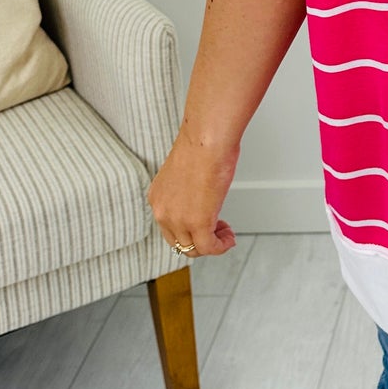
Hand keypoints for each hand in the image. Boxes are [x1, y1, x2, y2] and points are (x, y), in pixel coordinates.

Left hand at [146, 128, 238, 256]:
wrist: (207, 139)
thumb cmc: (203, 145)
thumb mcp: (186, 172)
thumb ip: (189, 190)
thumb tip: (204, 194)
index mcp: (157, 197)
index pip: (169, 227)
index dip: (190, 229)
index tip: (207, 222)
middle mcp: (162, 211)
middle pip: (179, 243)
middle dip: (200, 241)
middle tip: (218, 231)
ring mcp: (178, 220)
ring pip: (193, 249)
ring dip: (213, 244)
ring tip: (226, 235)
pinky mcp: (198, 223)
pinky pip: (209, 248)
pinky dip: (221, 247)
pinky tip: (229, 239)